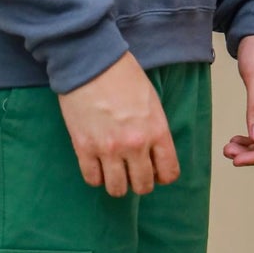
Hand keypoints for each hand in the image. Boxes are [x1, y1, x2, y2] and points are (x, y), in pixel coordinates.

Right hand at [57, 49, 179, 196]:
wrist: (90, 63)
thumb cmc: (122, 75)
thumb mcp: (152, 101)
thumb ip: (155, 130)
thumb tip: (154, 152)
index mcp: (157, 131)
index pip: (169, 172)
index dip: (163, 176)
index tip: (156, 171)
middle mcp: (135, 145)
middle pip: (143, 185)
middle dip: (140, 182)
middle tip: (133, 172)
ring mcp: (108, 149)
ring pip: (117, 189)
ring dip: (117, 184)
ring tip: (114, 172)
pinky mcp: (84, 148)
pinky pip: (92, 179)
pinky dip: (96, 177)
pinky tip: (97, 165)